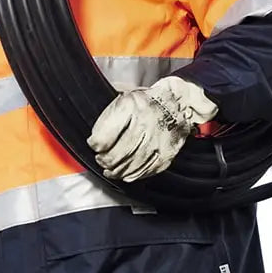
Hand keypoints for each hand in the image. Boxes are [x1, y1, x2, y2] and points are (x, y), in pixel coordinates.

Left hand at [87, 76, 217, 181]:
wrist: (177, 102)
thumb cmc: (146, 102)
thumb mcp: (123, 97)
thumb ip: (107, 116)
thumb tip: (93, 139)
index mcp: (130, 107)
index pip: (104, 136)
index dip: (95, 145)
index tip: (94, 145)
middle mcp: (145, 123)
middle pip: (116, 154)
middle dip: (104, 160)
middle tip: (101, 159)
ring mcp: (157, 140)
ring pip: (130, 165)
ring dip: (116, 171)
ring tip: (110, 169)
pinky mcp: (166, 153)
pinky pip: (146, 170)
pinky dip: (133, 175)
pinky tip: (126, 174)